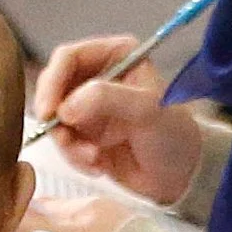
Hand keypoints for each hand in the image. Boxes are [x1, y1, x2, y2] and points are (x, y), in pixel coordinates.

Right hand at [31, 35, 207, 204]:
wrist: (183, 175)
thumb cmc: (175, 135)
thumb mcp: (146, 110)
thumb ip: (107, 100)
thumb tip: (66, 106)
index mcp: (117, 56)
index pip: (68, 57)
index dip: (52, 82)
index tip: (49, 111)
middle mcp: (99, 77)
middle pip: (53, 88)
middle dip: (57, 119)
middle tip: (67, 140)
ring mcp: (90, 107)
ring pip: (55, 120)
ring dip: (69, 144)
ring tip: (94, 158)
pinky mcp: (86, 134)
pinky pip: (63, 143)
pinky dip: (75, 157)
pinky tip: (98, 166)